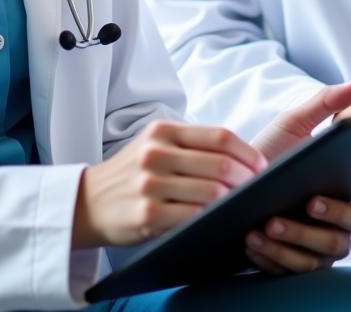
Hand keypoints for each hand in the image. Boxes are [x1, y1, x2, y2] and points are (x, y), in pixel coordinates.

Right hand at [72, 120, 266, 247]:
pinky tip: (218, 220)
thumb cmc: (133, 171)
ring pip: (211, 191)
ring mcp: (150, 184)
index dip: (248, 152)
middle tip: (256, 190)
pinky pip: (194, 216)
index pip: (220, 136)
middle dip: (246, 179)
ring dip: (233, 201)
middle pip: (220, 163)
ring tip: (240, 206)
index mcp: (164, 130)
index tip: (262, 166)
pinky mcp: (147, 215)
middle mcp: (156, 152)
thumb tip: (242, 157)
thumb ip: (192, 144)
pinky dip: (212, 219)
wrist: (89, 200)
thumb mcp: (157, 144)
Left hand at [244, 80, 350, 273]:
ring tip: (261, 225)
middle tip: (280, 216)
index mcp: (337, 198)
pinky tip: (251, 240)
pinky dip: (270, 257)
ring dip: (287, 245)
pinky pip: (286, 271)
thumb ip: (326, 103)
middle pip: (338, 242)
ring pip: (313, 261)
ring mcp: (309, 251)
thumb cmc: (269, 151)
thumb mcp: (293, 123)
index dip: (338, 210)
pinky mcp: (285, 265)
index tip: (313, 198)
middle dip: (309, 232)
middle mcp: (329, 229)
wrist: (230, 178)